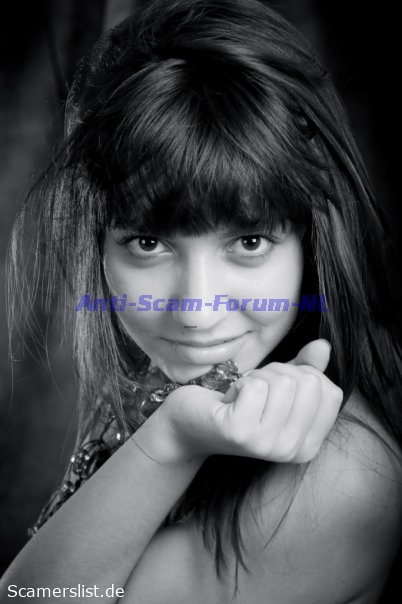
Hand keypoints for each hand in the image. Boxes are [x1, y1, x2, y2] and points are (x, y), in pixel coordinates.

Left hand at [133, 340, 342, 464]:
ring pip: (284, 382)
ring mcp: (266, 445)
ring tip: (242, 395)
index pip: (331, 392)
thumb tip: (324, 346)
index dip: (305, 376)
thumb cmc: (237, 403)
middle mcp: (292, 451)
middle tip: (256, 390)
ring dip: (259, 377)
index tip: (278, 387)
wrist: (189, 425)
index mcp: (307, 446)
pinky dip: (241, 383)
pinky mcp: (240, 433)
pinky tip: (229, 399)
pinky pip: (256, 386)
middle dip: (280, 373)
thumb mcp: (278, 387)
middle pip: (309, 383)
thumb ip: (306, 370)